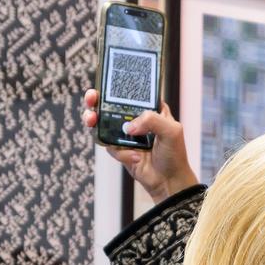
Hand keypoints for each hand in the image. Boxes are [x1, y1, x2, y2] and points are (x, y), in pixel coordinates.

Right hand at [82, 88, 198, 205]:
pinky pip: (109, 146)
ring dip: (94, 119)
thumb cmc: (174, 154)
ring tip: (91, 119)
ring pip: (103, 123)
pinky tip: (135, 157)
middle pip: (110, 104)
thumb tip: (129, 126)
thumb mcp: (171, 130)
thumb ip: (152, 120)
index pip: (130, 93)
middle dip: (96, 99)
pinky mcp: (119, 150)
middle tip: (91, 97)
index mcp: (149, 109)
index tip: (106, 83)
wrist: (168, 182)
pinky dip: (120, 152)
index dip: (117, 86)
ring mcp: (125, 135)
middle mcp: (135, 119)